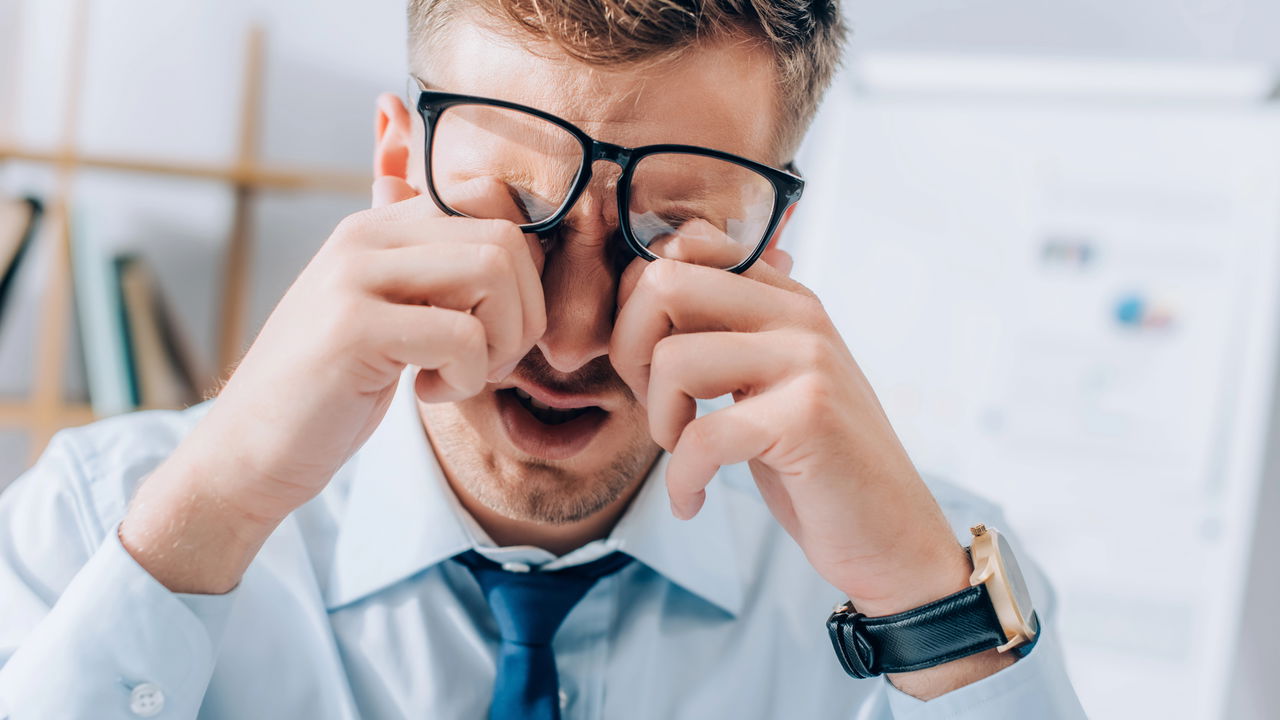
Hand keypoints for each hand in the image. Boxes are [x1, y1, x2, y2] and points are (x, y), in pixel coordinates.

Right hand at [119, 176, 545, 591]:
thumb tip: (470, 211)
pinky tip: (428, 392)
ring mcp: (356, 275)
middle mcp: (366, 235)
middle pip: (505, 236)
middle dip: (524, 311)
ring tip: (459, 374)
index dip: (523, 266)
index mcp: (378, 226)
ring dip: (501, 340)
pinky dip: (468, 376)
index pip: (488, 198)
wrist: (248, 451)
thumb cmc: (330, 389)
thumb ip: (422, 267)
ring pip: (494, 271)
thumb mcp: (383, 315)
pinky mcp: (354, 327)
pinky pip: (464, 335)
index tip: (497, 321)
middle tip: (488, 360)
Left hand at [611, 225, 1011, 696]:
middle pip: (665, 282)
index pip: (689, 243)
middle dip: (630, 349)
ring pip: (673, 358)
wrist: (891, 539)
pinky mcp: (805, 417)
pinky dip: (681, 481)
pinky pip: (700, 435)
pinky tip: (693, 501)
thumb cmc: (818, 466)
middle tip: (656, 407)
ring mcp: (807, 361)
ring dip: (658, 420)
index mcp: (786, 298)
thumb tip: (656, 275)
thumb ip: (729, 332)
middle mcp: (798, 315)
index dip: (640, 300)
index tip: (649, 360)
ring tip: (684, 456)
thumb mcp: (772, 383)